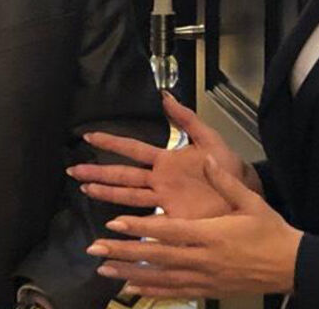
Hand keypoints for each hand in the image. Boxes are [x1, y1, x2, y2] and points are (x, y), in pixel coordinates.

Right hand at [68, 92, 253, 218]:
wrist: (246, 193)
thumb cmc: (228, 167)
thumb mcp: (208, 138)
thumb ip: (186, 118)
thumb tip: (165, 95)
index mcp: (166, 159)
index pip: (132, 149)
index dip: (111, 142)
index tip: (88, 136)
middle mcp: (158, 180)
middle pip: (122, 174)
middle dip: (97, 171)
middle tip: (73, 170)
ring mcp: (163, 199)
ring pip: (127, 195)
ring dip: (105, 192)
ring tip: (84, 188)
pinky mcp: (172, 217)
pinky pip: (146, 218)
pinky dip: (129, 221)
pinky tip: (112, 223)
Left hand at [87, 156, 302, 299]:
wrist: (292, 265)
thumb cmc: (270, 231)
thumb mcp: (250, 201)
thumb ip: (225, 181)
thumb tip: (206, 158)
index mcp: (210, 234)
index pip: (167, 231)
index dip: (139, 228)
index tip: (113, 224)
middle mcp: (202, 259)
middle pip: (155, 256)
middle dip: (123, 252)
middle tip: (95, 248)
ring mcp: (204, 277)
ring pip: (159, 277)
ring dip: (130, 274)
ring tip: (104, 269)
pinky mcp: (208, 289)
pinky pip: (175, 292)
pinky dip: (152, 291)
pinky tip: (133, 289)